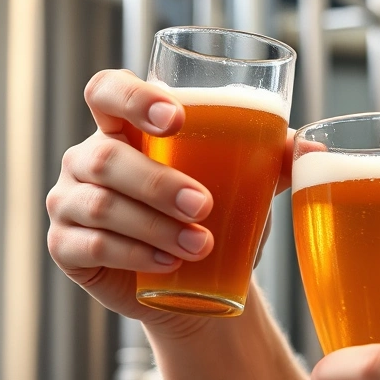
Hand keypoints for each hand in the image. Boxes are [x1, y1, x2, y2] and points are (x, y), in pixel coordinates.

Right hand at [46, 69, 293, 336]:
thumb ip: (272, 156)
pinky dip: (131, 253)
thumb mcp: (245, 184)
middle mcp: (88, 158)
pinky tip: (165, 261)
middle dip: (158, 182)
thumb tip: (314, 147)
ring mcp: (69, 202)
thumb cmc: (216, 219)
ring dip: (152, 225)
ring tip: (199, 244)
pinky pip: (89, 244)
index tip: (177, 119)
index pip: (107, 91)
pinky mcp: (65, 247)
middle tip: (205, 206)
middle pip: (105, 156)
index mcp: (123, 127)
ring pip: (101, 204)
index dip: (133, 98)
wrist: (198, 288)